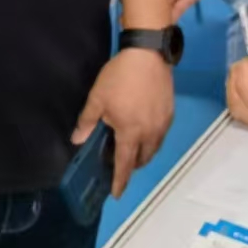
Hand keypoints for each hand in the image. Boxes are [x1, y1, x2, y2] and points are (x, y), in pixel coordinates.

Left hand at [72, 48, 174, 197]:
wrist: (148, 54)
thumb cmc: (120, 77)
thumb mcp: (97, 98)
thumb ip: (87, 122)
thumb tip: (77, 140)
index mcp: (130, 133)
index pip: (124, 164)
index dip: (120, 180)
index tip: (117, 194)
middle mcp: (150, 133)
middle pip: (143, 158)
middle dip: (132, 166)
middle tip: (121, 163)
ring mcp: (162, 123)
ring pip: (154, 148)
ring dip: (144, 153)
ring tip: (133, 148)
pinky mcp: (170, 112)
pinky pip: (161, 135)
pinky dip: (153, 140)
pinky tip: (145, 130)